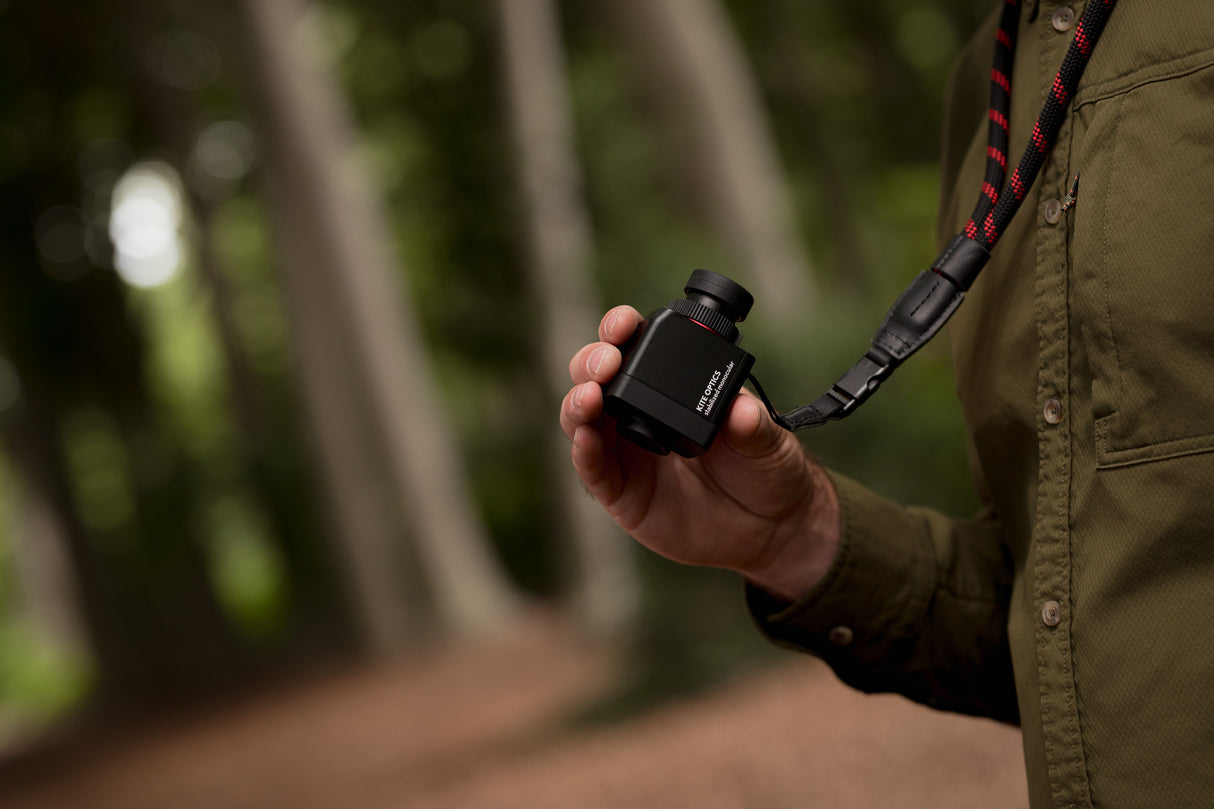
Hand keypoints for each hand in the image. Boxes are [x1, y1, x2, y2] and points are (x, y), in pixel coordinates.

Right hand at [559, 305, 841, 600]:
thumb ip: (751, 424)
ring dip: (578, 402)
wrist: (770, 527)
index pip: (635, 346)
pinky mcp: (621, 492)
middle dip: (592, 361)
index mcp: (671, 386)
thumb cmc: (765, 469)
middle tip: (607, 362)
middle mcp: (640, 412)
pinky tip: (587, 439)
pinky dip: (583, 452)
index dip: (621, 329)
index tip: (625, 323)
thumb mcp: (766, 439)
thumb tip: (740, 408)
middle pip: (596, 376)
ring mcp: (625, 451)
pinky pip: (591, 469)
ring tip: (590, 397)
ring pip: (583, 418)